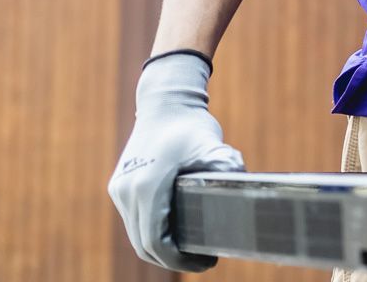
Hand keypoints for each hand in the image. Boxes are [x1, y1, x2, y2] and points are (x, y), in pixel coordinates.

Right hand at [108, 52, 245, 271]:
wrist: (165, 103)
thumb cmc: (191, 125)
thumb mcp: (214, 147)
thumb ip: (227, 169)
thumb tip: (247, 193)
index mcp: (148, 188)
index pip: (157, 241)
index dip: (180, 259)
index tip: (206, 262)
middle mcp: (128, 192)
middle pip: (143, 245)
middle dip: (172, 259)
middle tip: (203, 262)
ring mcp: (120, 190)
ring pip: (136, 234)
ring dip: (160, 248)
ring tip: (191, 251)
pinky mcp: (119, 186)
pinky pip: (134, 220)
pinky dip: (151, 232)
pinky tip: (175, 234)